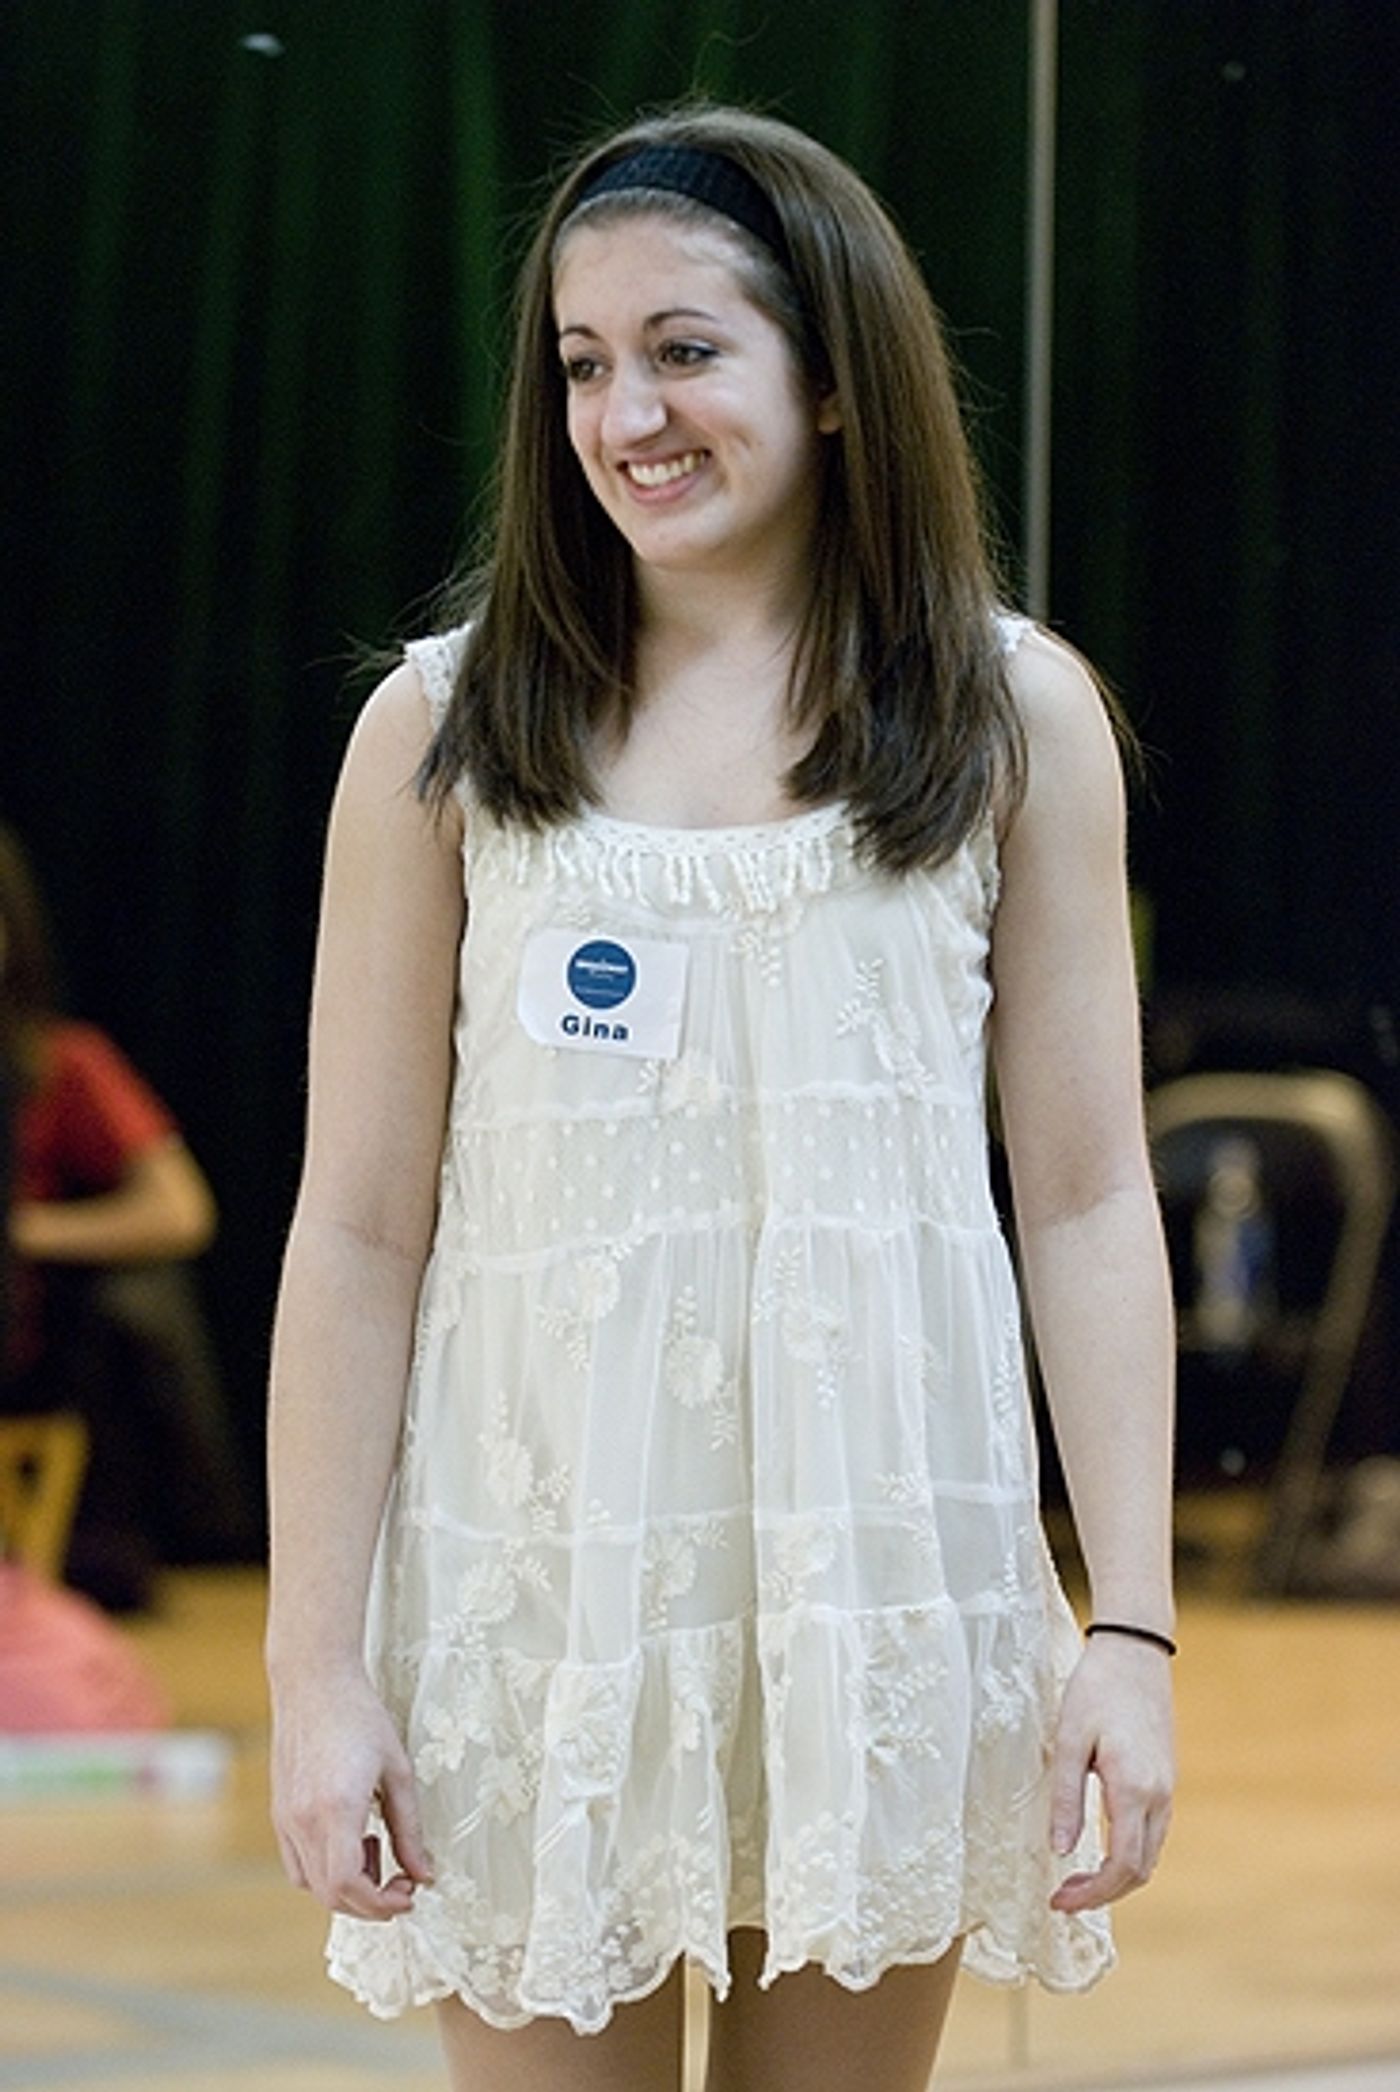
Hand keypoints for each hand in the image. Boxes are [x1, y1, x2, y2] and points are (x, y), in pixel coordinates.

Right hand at [270, 1668, 432, 1919]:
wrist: (314, 1682)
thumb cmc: (360, 1717)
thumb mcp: (398, 1772)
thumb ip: (410, 1829)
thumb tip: (423, 1874)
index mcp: (336, 1809)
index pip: (347, 1886)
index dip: (379, 1904)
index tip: (408, 1895)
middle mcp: (303, 1820)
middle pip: (330, 1894)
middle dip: (369, 1902)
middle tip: (402, 1883)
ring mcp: (285, 1818)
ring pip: (311, 1883)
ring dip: (348, 1886)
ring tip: (376, 1848)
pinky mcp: (279, 1812)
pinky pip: (297, 1863)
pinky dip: (325, 1870)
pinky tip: (351, 1839)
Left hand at [1047, 1633, 1174, 1912]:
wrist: (1135, 1650)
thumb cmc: (1096, 1689)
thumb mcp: (1069, 1739)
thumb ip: (1066, 1797)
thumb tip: (1061, 1850)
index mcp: (1134, 1789)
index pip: (1122, 1867)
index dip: (1092, 1894)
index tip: (1059, 1901)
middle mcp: (1159, 1796)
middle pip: (1140, 1870)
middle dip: (1103, 1893)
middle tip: (1063, 1896)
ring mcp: (1167, 1788)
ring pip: (1149, 1854)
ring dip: (1117, 1876)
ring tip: (1076, 1878)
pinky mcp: (1165, 1778)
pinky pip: (1152, 1832)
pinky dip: (1128, 1852)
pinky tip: (1099, 1846)